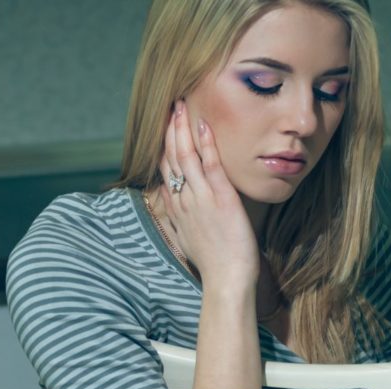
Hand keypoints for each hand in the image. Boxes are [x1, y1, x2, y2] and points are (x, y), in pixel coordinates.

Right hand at [158, 100, 259, 291]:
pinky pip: (210, 166)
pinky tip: (204, 126)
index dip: (164, 146)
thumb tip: (171, 200)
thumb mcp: (187, 238)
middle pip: (171, 158)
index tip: (165, 127)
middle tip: (171, 106)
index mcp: (177, 209)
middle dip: (170, 130)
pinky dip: (206, 145)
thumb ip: (179, 217)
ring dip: (182, 129)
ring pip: (186, 157)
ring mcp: (201, 199)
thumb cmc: (213, 263)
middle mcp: (184, 201)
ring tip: (181, 106)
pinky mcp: (221, 199)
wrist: (226, 280)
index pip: (165, 170)